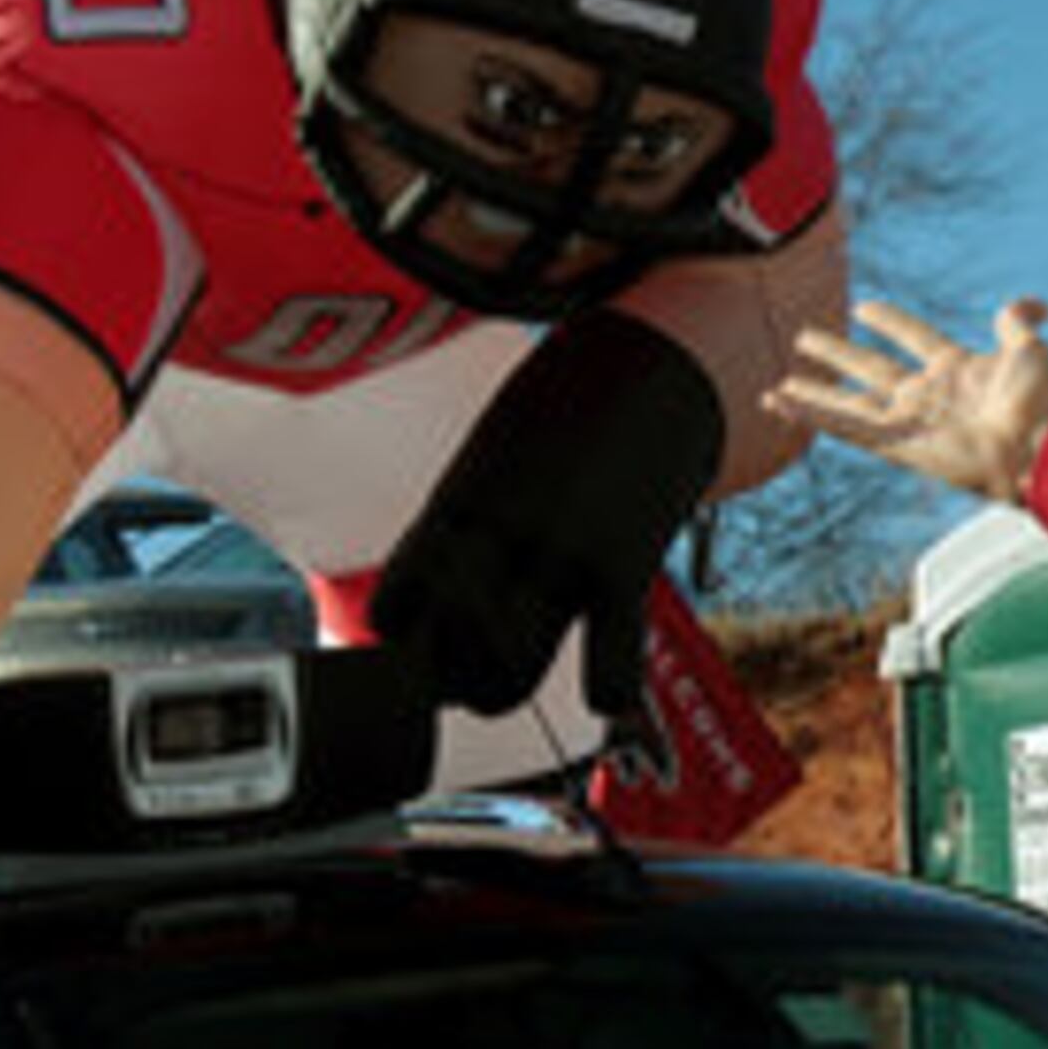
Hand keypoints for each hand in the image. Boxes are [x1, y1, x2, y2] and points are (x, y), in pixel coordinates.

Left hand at [374, 314, 721, 718]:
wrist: (655, 357)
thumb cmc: (571, 408)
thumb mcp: (492, 453)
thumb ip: (469, 520)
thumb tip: (452, 589)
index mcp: (454, 503)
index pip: (392, 615)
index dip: (405, 644)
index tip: (429, 637)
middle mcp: (496, 532)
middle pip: (442, 657)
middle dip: (449, 681)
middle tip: (470, 668)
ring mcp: (558, 551)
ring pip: (507, 675)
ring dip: (504, 691)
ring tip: (517, 675)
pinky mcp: (624, 563)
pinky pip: (608, 665)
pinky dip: (607, 690)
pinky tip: (607, 686)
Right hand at [768, 298, 1047, 505]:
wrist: (1042, 447)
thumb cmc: (1045, 406)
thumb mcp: (1031, 350)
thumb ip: (1018, 322)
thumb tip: (1034, 304)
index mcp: (956, 370)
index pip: (913, 337)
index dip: (890, 322)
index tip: (864, 308)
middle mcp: (929, 397)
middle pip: (871, 369)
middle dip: (838, 353)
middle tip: (806, 338)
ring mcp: (912, 422)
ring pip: (850, 403)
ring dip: (814, 393)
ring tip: (778, 384)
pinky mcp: (898, 445)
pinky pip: (846, 428)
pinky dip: (811, 417)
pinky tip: (782, 405)